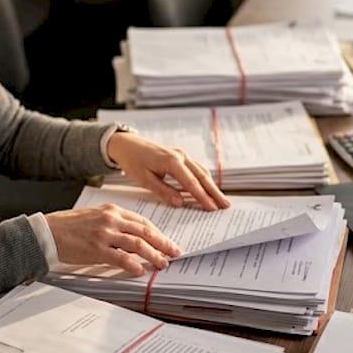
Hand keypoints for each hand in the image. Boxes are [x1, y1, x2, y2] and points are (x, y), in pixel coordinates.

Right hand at [45, 203, 182, 275]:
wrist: (48, 232)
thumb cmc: (69, 226)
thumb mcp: (95, 217)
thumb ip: (114, 223)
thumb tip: (133, 237)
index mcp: (112, 210)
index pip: (142, 222)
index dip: (157, 233)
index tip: (167, 241)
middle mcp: (111, 220)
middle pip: (145, 232)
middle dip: (163, 243)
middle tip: (174, 253)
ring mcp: (104, 234)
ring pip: (137, 244)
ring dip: (153, 255)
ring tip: (162, 264)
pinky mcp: (96, 249)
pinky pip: (121, 257)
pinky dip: (133, 264)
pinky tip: (140, 270)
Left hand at [106, 131, 231, 210]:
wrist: (127, 144)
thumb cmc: (133, 161)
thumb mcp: (144, 179)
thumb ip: (163, 191)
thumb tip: (180, 203)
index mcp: (172, 161)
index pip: (191, 183)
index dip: (202, 197)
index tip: (212, 208)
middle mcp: (181, 156)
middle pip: (202, 176)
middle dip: (214, 192)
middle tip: (226, 205)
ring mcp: (182, 154)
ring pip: (202, 172)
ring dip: (212, 186)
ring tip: (222, 200)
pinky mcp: (181, 156)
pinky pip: (196, 168)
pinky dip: (204, 179)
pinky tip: (209, 188)